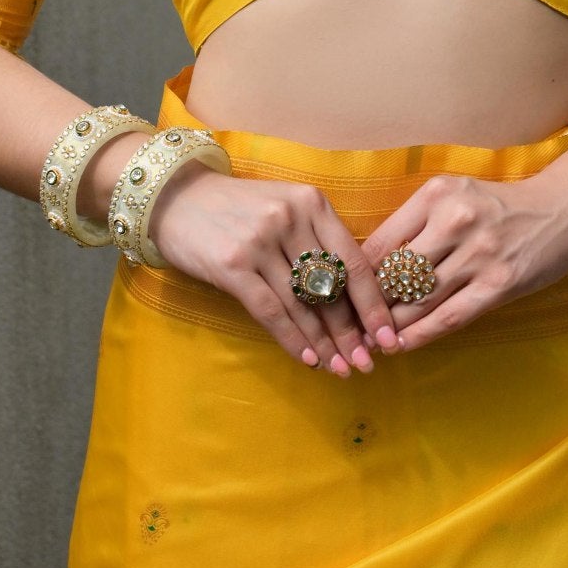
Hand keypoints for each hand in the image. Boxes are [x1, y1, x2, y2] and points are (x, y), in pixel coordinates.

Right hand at [146, 163, 400, 375]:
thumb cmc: (238, 210)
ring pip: (303, 304)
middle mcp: (290, 218)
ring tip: (340, 368)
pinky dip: (293, 338)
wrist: (178, 198)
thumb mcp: (285, 209)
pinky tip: (308, 358)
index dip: (373, 304)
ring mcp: (260, 241)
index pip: (353, 262)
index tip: (389, 336)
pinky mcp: (233, 264)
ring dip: (324, 343)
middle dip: (352, 331)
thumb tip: (354, 301)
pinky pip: (271, 311)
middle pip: (331, 288)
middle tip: (366, 363)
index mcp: (312, 203)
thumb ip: (317, 242)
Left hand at [359, 170, 567, 351]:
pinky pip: (450, 316)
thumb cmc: (500, 205)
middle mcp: (455, 221)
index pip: (380, 243)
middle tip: (346, 328)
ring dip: (390, 326)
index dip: (354, 277)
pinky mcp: (499, 283)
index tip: (338, 298)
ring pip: (418, 299)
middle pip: (394, 275)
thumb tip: (369, 264)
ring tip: (370, 342)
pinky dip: (421, 335)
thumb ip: (416, 223)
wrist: (562, 207)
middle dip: (366, 307)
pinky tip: (403, 346)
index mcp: (436, 195)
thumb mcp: (454, 195)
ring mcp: (479, 254)